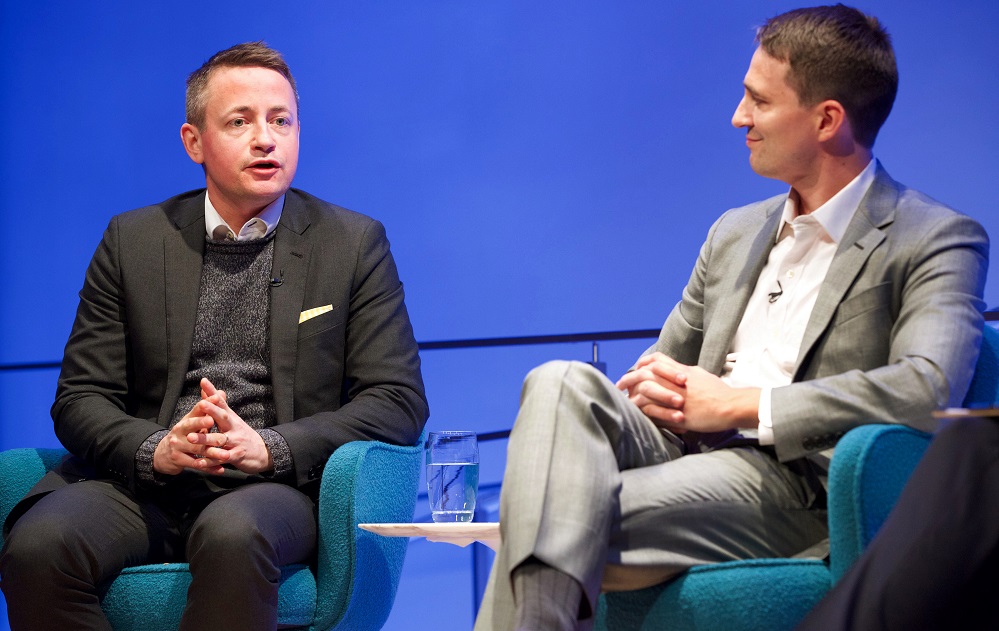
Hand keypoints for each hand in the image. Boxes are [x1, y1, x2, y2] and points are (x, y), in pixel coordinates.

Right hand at [152, 393, 229, 475]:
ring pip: (197, 450)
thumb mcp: (193, 420)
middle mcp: (180, 431)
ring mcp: (178, 446)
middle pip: (194, 430)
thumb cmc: (184, 434)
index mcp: (186, 420)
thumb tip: (221, 393)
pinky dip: (209, 468)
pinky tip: (220, 470)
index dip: (206, 405)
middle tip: (223, 435)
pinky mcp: (179, 460)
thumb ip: (208, 409)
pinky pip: (196, 465)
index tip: (216, 400)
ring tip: (226, 455)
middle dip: (207, 430)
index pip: (196, 410)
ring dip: (212, 453)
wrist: (163, 453)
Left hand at [192, 378, 273, 473]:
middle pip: (223, 417)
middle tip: (200, 405)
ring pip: (220, 440)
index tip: (203, 382)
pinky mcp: (238, 456)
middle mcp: (234, 428)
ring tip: (191, 438)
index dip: (212, 392)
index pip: (221, 402)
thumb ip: (220, 405)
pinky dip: (210, 461)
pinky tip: (199, 462)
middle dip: (211, 411)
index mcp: (231, 418)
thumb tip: (212, 389)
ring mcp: (237, 442)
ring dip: (205, 439)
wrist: (264, 452)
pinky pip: (222, 459)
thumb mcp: (233, 419)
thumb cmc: (243, 434)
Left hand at [616, 353, 759, 432]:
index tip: (635, 368)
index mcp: (682, 370)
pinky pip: (654, 409)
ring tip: (624, 400)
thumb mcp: (701, 376)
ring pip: (646, 390)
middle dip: (630, 378)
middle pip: (646, 373)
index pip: (657, 360)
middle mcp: (676, 380)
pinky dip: (643, 410)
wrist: (732, 406)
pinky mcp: (677, 411)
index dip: (643, 363)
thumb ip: (685, 373)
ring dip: (633, 395)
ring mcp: (675, 395)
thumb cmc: (720, 393)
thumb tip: (676, 373)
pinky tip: (636, 413)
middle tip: (620, 384)